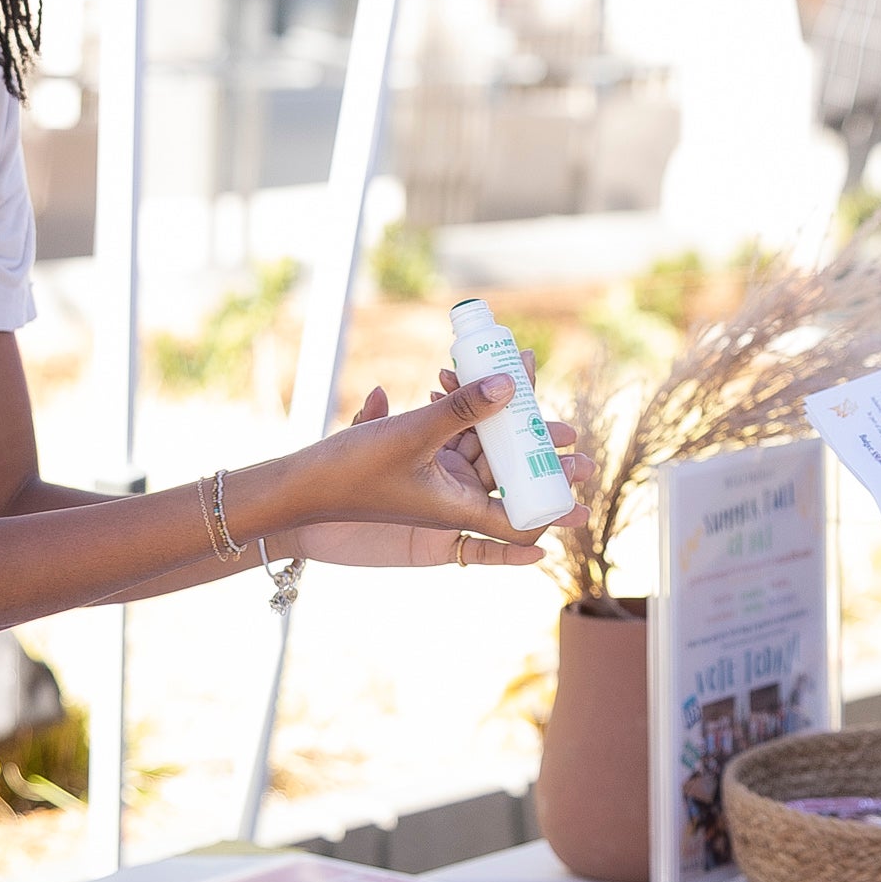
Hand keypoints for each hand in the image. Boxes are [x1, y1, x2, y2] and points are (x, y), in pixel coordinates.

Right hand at [233, 380, 591, 549]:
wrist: (299, 484)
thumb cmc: (352, 472)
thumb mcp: (412, 435)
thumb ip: (462, 409)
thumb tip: (512, 384)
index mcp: (460, 508)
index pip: (522, 516)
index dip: (555, 504)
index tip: (581, 484)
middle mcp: (455, 495)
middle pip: (511, 469)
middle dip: (539, 445)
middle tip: (570, 430)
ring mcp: (439, 475)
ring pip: (485, 442)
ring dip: (499, 410)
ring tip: (520, 365)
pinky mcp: (421, 455)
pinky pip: (455, 431)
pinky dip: (460, 406)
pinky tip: (454, 374)